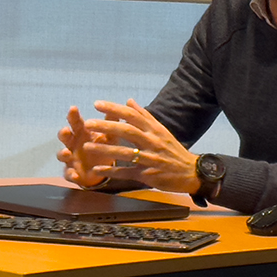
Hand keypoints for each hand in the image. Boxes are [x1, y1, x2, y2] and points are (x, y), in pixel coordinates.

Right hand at [56, 105, 115, 187]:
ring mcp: (70, 158)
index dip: (73, 115)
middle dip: (63, 133)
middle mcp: (73, 144)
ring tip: (67, 153)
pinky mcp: (72, 172)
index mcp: (82, 132)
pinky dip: (71, 174)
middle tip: (66, 130)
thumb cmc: (102, 147)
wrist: (100, 169)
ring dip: (63, 153)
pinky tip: (75, 175)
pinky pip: (68, 174)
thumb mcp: (109, 135)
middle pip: (65, 136)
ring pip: (62, 154)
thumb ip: (112, 121)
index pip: (76, 121)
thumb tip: (124, 103)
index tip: (73, 108)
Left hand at [79, 99, 202, 194]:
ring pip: (125, 153)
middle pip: (127, 131)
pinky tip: (97, 170)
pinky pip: (127, 173)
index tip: (97, 104)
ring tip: (86, 147)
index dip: (114, 109)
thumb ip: (144, 116)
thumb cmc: (173, 151)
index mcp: (154, 130)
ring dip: (105, 150)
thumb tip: (129, 101)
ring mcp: (150, 159)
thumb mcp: (161, 131)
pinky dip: (112, 171)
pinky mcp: (148, 175)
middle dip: (106, 126)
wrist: (191, 172)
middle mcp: (152, 142)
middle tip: (87, 123)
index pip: (132, 116)